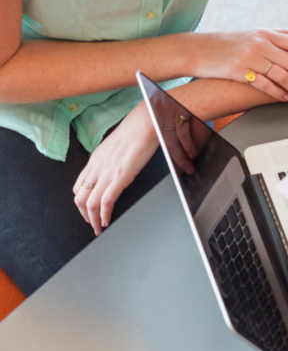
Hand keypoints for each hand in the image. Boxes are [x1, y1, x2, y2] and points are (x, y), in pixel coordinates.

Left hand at [73, 105, 158, 235]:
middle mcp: (97, 167)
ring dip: (93, 220)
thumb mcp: (117, 146)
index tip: (89, 210)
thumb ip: (111, 159)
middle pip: (80, 199)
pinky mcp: (120, 177)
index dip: (82, 202)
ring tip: (99, 227)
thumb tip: (114, 166)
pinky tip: (107, 220)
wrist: (145, 122)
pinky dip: (104, 215)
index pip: (79, 186)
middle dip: (85, 215)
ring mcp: (107, 173)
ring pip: (90, 204)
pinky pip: (106, 202)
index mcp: (95, 160)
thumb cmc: (137, 130)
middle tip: (93, 223)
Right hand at [192, 28, 287, 104]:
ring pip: (281, 75)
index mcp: (267, 33)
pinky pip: (263, 84)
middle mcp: (261, 44)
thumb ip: (276, 34)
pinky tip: (285, 99)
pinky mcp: (239, 71)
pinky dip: (276, 92)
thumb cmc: (230, 42)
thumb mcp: (254, 32)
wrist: (199, 49)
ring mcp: (250, 57)